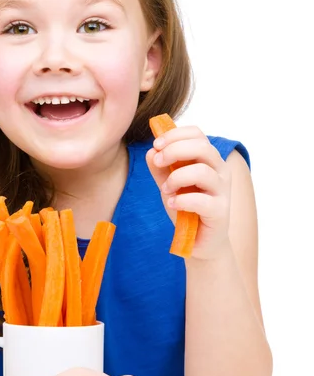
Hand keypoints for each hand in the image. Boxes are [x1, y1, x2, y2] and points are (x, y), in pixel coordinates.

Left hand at [145, 125, 231, 260]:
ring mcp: (223, 191)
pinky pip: (201, 200)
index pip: (197, 134)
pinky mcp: (220, 211)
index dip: (175, 135)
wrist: (198, 241)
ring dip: (176, 178)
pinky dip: (181, 200)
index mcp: (208, 159)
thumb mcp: (168, 184)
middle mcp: (220, 171)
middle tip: (158, 162)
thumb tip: (151, 151)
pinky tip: (172, 204)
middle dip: (174, 150)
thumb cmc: (186, 208)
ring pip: (202, 171)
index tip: (156, 145)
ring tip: (166, 189)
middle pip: (202, 147)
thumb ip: (160, 168)